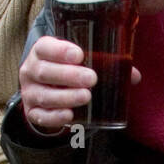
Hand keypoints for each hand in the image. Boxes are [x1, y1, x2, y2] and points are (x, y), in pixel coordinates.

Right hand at [19, 35, 141, 133]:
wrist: (45, 90)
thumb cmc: (67, 70)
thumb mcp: (79, 62)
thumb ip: (104, 64)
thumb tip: (134, 75)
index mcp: (42, 52)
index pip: (45, 47)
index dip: (60, 50)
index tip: (80, 55)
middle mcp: (30, 70)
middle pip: (44, 71)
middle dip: (68, 75)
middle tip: (92, 78)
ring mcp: (29, 92)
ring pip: (44, 95)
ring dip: (65, 97)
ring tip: (86, 96)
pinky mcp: (31, 111)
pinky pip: (41, 116)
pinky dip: (55, 117)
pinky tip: (70, 115)